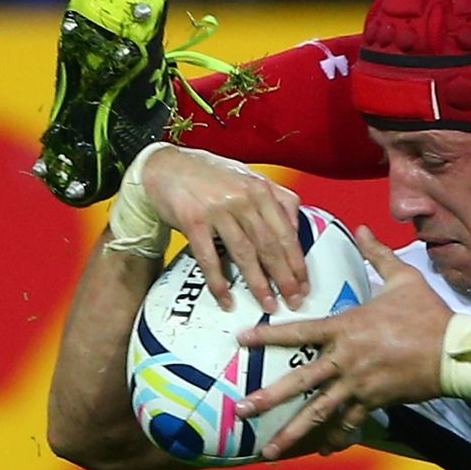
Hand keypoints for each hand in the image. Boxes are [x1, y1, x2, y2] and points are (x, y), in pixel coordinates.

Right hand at [140, 148, 308, 310]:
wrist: (167, 166)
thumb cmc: (210, 174)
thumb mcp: (249, 178)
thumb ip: (276, 199)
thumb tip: (295, 227)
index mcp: (261, 190)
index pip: (286, 232)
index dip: (297, 262)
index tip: (304, 283)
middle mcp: (243, 199)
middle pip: (269, 245)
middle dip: (284, 277)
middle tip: (293, 300)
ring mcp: (218, 210)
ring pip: (244, 253)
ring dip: (257, 283)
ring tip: (268, 303)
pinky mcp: (193, 221)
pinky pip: (209, 258)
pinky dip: (218, 281)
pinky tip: (227, 298)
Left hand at [241, 232, 448, 457]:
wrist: (454, 351)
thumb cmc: (427, 313)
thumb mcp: (403, 278)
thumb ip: (377, 254)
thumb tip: (361, 227)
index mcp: (347, 327)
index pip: (299, 331)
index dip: (267, 336)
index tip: (241, 340)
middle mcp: (346, 359)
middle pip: (300, 381)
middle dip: (268, 397)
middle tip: (241, 411)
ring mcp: (359, 384)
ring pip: (319, 411)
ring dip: (292, 432)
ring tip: (269, 450)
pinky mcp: (375, 402)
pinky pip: (350, 422)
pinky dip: (336, 437)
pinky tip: (322, 450)